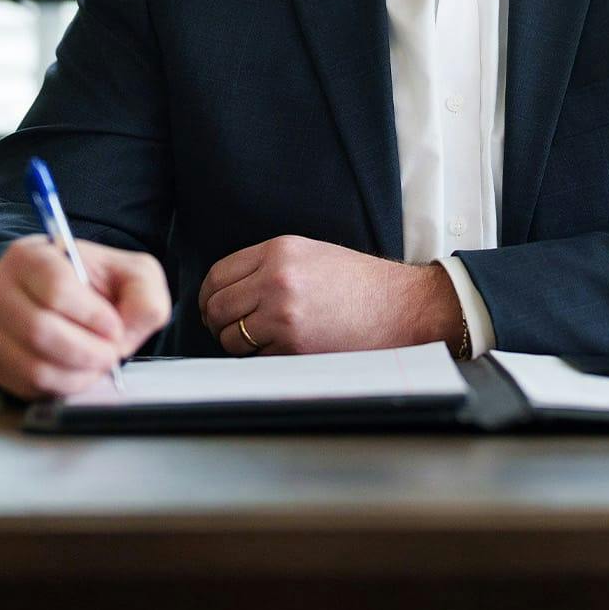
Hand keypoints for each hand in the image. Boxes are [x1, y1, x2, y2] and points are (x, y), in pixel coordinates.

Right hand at [0, 235, 170, 398]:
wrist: (63, 301)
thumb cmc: (96, 283)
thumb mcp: (131, 273)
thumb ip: (144, 292)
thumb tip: (130, 323)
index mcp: (30, 255)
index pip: (55, 288)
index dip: (91, 315)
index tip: (113, 326)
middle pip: (40, 330)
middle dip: (86, 349)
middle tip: (110, 352)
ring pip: (32, 364)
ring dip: (76, 373)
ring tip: (97, 363)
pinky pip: (25, 385)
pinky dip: (60, 386)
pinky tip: (77, 372)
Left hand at [199, 235, 461, 355]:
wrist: (400, 306)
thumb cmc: (359, 283)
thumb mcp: (310, 254)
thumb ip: (268, 265)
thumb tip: (229, 290)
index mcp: (279, 251)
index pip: (218, 274)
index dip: (208, 295)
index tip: (211, 306)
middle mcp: (276, 280)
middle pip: (218, 307)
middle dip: (217, 322)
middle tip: (226, 328)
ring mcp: (283, 315)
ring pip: (232, 337)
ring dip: (238, 343)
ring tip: (260, 340)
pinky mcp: (294, 347)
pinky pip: (257, 358)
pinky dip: (263, 358)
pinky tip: (284, 348)